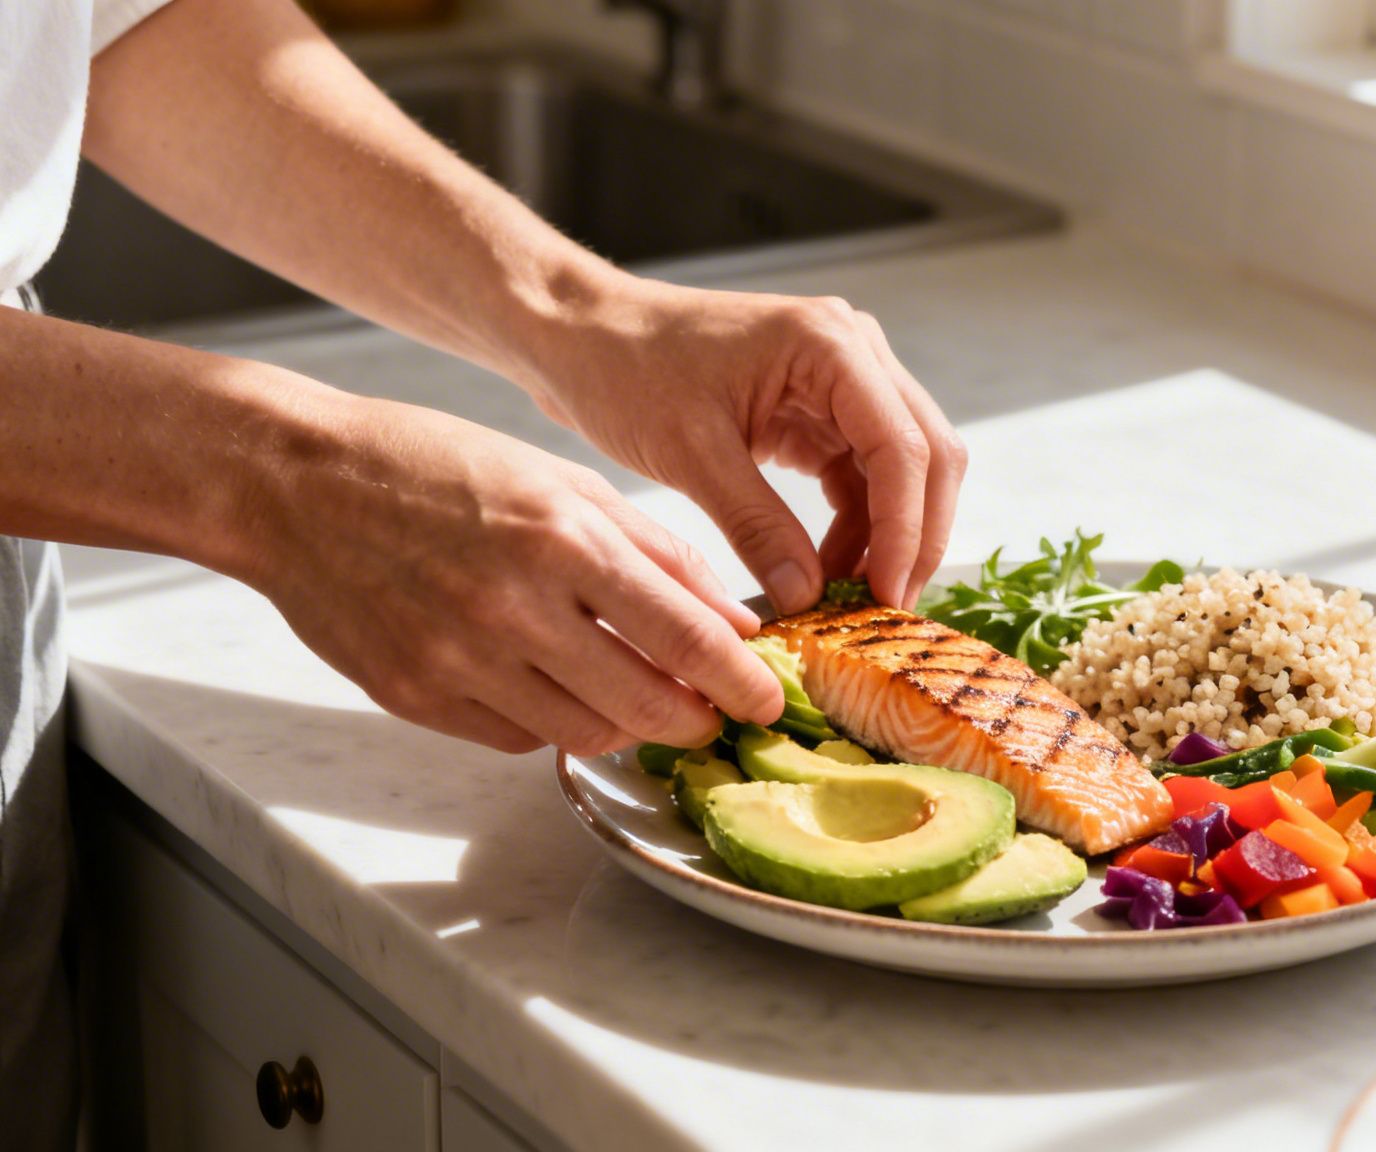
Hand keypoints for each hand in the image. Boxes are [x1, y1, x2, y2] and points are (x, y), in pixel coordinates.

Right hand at [243, 392, 784, 754]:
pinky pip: (519, 739)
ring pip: (587, 734)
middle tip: (715, 716)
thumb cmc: (436, 467)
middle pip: (646, 702)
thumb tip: (731, 619)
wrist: (296, 485)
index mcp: (564, 539)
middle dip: (697, 720)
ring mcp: (460, 661)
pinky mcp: (416, 698)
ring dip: (630, 727)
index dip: (741, 682)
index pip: (687, 636)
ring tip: (644, 702)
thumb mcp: (562, 481)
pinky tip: (560, 689)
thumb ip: (655, 549)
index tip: (768, 698)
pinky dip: (556, 724)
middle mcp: (515, 607)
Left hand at [516, 278, 967, 614]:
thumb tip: (808, 598)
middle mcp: (854, 353)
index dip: (906, 529)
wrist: (583, 337)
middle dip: (915, 536)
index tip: (887, 598)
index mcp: (830, 344)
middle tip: (890, 610)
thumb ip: (756, 524)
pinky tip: (828, 571)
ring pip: (904, 470)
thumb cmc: (625, 369)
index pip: (903, 447)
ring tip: (853, 600)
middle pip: (927, 454)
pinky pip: (862, 476)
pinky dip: (857, 526)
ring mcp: (843, 380)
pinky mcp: (821, 410)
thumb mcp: (690, 452)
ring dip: (889, 535)